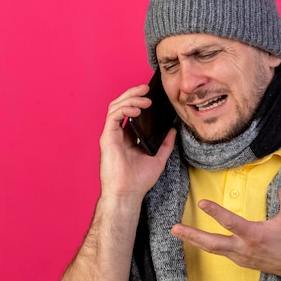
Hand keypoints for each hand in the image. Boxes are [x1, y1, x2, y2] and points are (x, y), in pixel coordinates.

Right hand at [99, 84, 175, 199]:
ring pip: (115, 106)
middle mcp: (118, 133)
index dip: (139, 99)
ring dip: (130, 97)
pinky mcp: (107, 137)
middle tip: (147, 87)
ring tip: (145, 97)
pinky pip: (113, 115)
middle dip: (133, 92)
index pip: (130, 111)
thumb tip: (173, 130)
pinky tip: (138, 108)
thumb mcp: (159, 158)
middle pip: (121, 105)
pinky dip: (125, 108)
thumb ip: (165, 143)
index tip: (152, 94)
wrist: (128, 194)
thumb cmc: (139, 180)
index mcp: (127, 137)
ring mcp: (111, 135)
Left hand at [170, 178, 280, 276]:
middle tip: (174, 229)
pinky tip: (196, 239)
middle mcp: (243, 248)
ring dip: (194, 240)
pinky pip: (220, 252)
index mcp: (254, 235)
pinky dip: (206, 245)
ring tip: (178, 232)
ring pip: (212, 249)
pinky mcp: (240, 261)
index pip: (230, 222)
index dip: (215, 212)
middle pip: (212, 243)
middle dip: (192, 235)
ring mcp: (240, 257)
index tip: (202, 202)